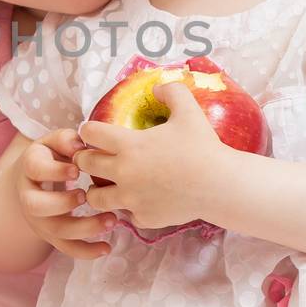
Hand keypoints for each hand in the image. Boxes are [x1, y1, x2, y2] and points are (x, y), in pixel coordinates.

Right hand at [15, 128, 117, 259]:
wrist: (35, 180)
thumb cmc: (53, 156)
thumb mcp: (56, 142)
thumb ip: (66, 140)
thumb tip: (80, 146)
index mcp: (30, 167)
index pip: (35, 169)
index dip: (55, 171)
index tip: (78, 170)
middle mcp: (29, 196)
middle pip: (36, 206)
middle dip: (62, 203)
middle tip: (86, 196)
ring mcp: (39, 219)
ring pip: (54, 230)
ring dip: (83, 228)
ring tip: (111, 220)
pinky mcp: (51, 235)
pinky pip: (66, 248)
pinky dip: (86, 251)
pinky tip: (106, 247)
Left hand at [75, 81, 235, 231]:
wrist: (220, 185)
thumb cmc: (203, 147)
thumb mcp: (189, 110)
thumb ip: (171, 92)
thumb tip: (157, 89)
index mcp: (128, 145)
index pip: (90, 133)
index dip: (89, 130)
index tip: (93, 132)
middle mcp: (123, 172)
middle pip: (85, 164)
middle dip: (85, 158)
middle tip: (92, 157)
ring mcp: (131, 198)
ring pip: (95, 197)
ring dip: (97, 190)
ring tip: (105, 185)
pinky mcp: (144, 218)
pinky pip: (126, 215)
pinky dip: (130, 209)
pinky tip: (139, 201)